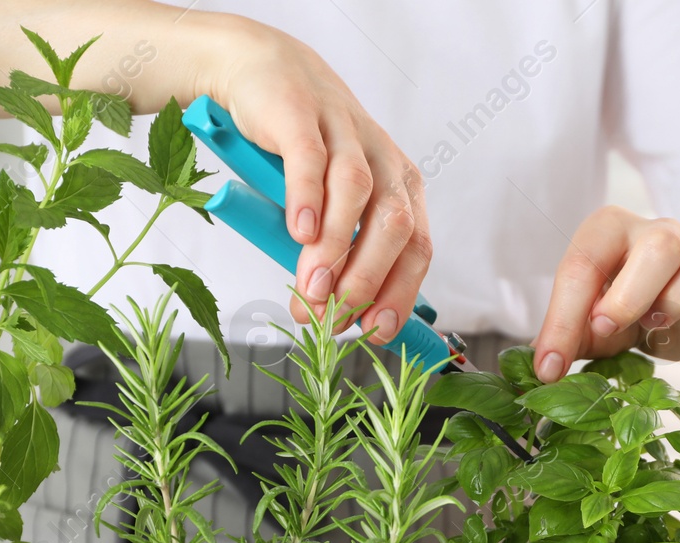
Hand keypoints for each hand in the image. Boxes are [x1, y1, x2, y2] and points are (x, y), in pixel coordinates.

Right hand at [195, 15, 430, 342]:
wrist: (263, 74)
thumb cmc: (300, 153)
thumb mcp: (329, 206)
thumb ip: (335, 254)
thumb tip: (326, 315)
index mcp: (400, 187)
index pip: (416, 248)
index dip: (399, 293)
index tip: (374, 331)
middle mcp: (382, 160)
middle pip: (394, 225)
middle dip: (368, 279)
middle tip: (335, 315)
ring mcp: (344, 133)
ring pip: (356, 194)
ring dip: (336, 249)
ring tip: (312, 289)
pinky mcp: (303, 115)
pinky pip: (311, 159)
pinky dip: (308, 199)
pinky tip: (300, 233)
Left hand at [531, 206, 679, 381]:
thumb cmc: (629, 319)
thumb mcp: (592, 329)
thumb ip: (569, 338)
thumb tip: (542, 366)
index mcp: (611, 234)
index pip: (584, 264)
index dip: (563, 318)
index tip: (552, 365)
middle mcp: (660, 234)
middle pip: (661, 241)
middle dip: (631, 294)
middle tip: (610, 329)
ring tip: (660, 325)